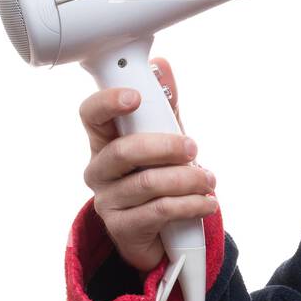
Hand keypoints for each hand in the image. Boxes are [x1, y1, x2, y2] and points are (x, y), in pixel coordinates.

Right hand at [78, 57, 218, 272]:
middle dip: (165, 146)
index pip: (91, 116)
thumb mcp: (164, 141)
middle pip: (124, 151)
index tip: (136, 97)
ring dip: (187, 179)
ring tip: (209, 180)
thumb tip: (164, 66)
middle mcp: (99, 170)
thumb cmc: (159, 178)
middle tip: (193, 148)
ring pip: (147, 184)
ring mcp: (108, 201)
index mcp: (105, 142)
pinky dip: (190, 205)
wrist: (161, 233)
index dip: (108, 103)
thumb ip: (165, 108)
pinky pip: (159, 212)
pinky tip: (207, 203)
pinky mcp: (123, 228)